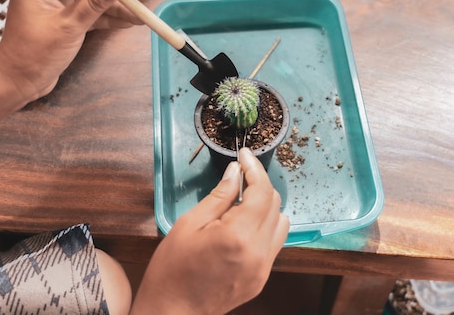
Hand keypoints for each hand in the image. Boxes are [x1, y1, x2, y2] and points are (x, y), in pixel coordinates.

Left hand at [0, 0, 141, 103]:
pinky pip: (90, 12)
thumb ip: (95, 3)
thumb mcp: (69, 26)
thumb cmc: (31, 56)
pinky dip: (107, 17)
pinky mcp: (65, 20)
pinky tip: (126, 22)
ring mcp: (56, 4)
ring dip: (112, 5)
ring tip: (137, 14)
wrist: (19, 84)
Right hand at [130, 148, 288, 314]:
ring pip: (281, 223)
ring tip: (240, 204)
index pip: (261, 191)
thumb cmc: (172, 269)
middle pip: (274, 204)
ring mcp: (264, 268)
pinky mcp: (262, 278)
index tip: (245, 155)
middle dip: (259, 185)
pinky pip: (274, 243)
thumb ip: (219, 196)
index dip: (254, 168)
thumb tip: (235, 171)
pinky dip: (264, 227)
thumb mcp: (189, 224)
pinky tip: (243, 226)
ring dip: (266, 206)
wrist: (172, 312)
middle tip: (238, 176)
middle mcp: (259, 252)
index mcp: (239, 235)